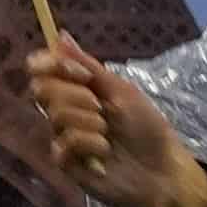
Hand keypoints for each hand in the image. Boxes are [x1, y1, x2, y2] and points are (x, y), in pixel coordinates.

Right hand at [23, 37, 206, 206]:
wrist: (161, 171)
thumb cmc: (148, 129)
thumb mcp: (123, 91)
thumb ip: (89, 66)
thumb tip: (61, 35)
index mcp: (80, 91)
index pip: (45, 70)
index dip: (51, 65)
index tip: (78, 72)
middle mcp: (67, 111)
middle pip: (44, 89)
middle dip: (77, 95)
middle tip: (102, 108)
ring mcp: (64, 137)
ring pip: (56, 116)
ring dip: (89, 122)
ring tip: (109, 135)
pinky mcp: (66, 162)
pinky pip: (63, 142)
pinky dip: (88, 144)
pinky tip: (104, 154)